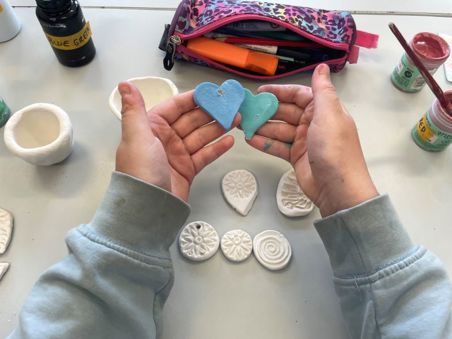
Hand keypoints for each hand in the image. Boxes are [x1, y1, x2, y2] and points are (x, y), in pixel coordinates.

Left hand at [116, 82, 234, 201]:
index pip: (175, 107)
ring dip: (218, 127)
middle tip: (232, 106)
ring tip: (237, 120)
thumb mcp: (136, 136)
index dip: (194, 99)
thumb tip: (125, 84)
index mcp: (151, 127)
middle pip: (192, 120)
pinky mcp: (187, 169)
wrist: (148, 206)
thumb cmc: (141, 170)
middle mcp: (165, 139)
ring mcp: (177, 154)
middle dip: (211, 113)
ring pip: (201, 136)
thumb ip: (134, 109)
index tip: (213, 92)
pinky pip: (204, 155)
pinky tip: (230, 141)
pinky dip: (217, 148)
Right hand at [247, 64, 377, 215]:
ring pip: (278, 129)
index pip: (298, 95)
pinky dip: (264, 143)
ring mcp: (304, 141)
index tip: (260, 92)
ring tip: (242, 125)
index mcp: (323, 110)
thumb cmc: (335, 149)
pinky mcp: (296, 157)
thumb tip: (322, 66)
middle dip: (266, 111)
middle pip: (285, 112)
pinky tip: (250, 139)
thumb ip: (322, 90)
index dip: (279, 92)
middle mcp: (313, 123)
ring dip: (261, 127)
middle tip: (245, 110)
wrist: (338, 188)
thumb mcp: (329, 114)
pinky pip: (277, 146)